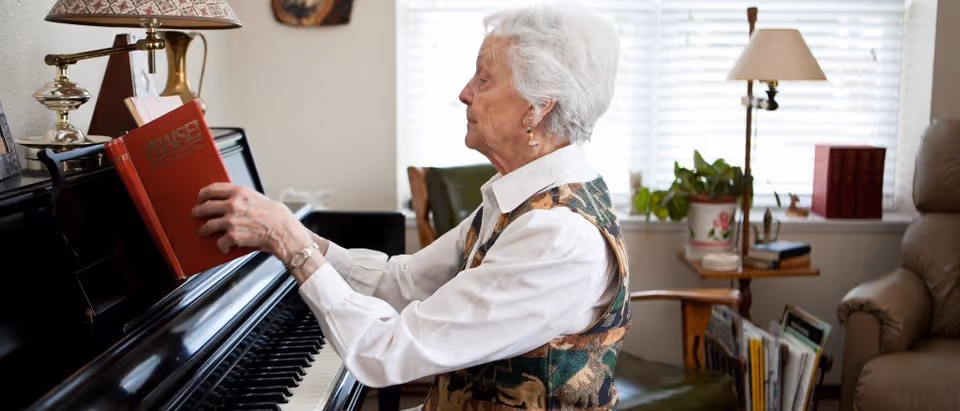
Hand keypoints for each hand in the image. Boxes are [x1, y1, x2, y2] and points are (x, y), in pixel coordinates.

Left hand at [193, 182, 312, 262]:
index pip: (213, 189)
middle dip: (199, 211)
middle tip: (197, 213)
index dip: (203, 193)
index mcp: (240, 192)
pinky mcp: (232, 236)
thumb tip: (233, 201)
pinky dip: (221, 246)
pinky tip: (224, 247)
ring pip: (208, 225)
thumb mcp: (260, 198)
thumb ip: (244, 198)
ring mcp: (231, 220)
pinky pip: (219, 242)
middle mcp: (233, 204)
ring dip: (205, 230)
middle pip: (206, 206)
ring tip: (205, 231)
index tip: (201, 197)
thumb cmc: (278, 216)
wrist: (284, 231)